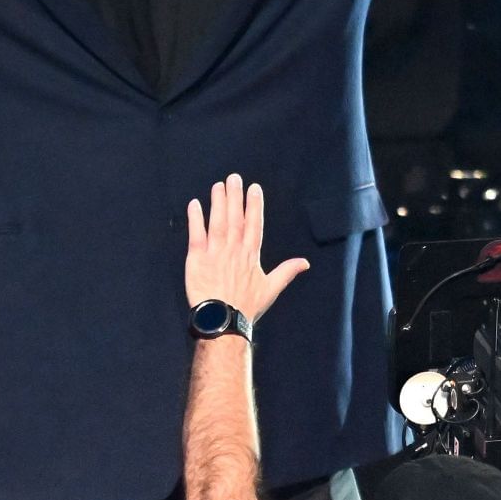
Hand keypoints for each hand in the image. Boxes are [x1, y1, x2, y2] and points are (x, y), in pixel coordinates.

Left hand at [185, 174, 309, 323]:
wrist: (222, 321)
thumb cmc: (246, 307)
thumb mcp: (271, 289)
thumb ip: (286, 272)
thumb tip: (305, 263)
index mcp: (251, 255)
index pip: (254, 224)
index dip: (254, 205)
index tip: (254, 188)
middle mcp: (234, 249)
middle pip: (235, 218)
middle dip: (234, 196)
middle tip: (233, 177)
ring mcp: (215, 252)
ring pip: (217, 222)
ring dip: (218, 202)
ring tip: (218, 185)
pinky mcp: (197, 259)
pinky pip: (196, 235)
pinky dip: (195, 219)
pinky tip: (195, 205)